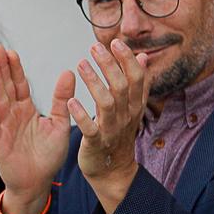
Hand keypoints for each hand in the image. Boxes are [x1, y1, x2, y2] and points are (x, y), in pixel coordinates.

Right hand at [0, 44, 74, 213]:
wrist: (38, 182)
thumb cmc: (47, 156)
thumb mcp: (59, 124)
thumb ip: (62, 100)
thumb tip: (69, 72)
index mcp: (26, 109)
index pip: (19, 84)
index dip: (15, 68)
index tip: (11, 51)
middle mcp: (12, 115)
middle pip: (5, 86)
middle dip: (1, 67)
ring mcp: (2, 127)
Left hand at [68, 39, 150, 212]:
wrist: (114, 171)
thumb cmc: (119, 135)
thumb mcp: (132, 108)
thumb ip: (137, 83)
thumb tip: (143, 57)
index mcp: (134, 106)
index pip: (136, 78)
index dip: (127, 60)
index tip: (115, 42)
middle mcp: (126, 116)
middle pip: (121, 86)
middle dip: (109, 65)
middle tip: (94, 47)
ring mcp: (112, 130)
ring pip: (107, 103)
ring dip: (94, 82)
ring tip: (81, 64)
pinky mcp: (97, 144)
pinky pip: (90, 129)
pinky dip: (81, 115)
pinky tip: (71, 100)